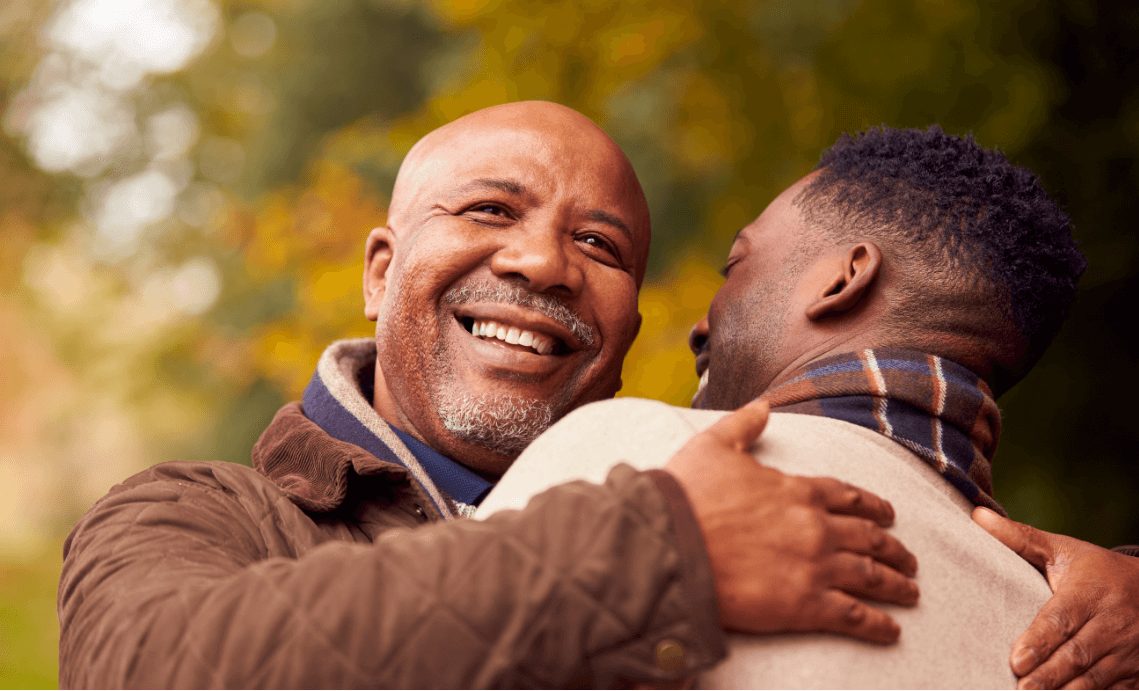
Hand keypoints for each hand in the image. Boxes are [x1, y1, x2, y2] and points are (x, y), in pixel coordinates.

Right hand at [665, 400, 919, 643]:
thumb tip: (763, 404)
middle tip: (909, 560)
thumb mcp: (713, 446)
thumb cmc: (687, 495)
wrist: (670, 544)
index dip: (871, 506)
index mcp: (796, 490)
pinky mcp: (804, 605)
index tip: (888, 514)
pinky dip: (877, 625)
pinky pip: (853, 615)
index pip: (846, 496)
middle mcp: (815, 527)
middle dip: (893, 549)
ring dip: (894, 584)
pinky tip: (891, 630)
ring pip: (870, 575)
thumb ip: (743, 424)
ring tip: (910, 592)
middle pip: (868, 537)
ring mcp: (814, 566)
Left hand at [974, 507, 1138, 688]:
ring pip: (1095, 678)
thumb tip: (976, 515)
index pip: (1061, 619)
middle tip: (1021, 688)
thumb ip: (1019, 538)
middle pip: (1076, 654)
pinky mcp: (1135, 673)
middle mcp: (1112, 623)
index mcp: (1090, 592)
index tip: (1016, 659)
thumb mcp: (1063, 550)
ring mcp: (1126, 652)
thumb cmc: (1097, 570)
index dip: (1040, 641)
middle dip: (1048, 674)